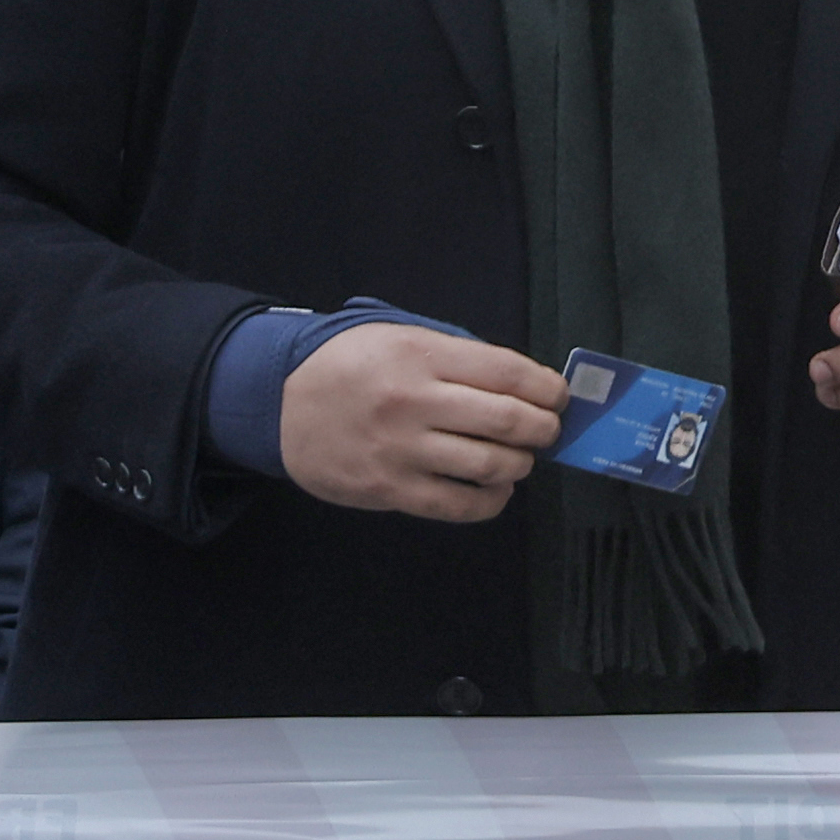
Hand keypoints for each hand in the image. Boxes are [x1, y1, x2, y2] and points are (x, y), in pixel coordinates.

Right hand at [281, 322, 566, 519]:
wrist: (281, 405)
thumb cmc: (350, 365)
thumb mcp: (399, 335)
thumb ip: (454, 353)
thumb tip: (518, 381)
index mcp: (422, 354)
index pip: (506, 372)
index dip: (546, 388)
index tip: (558, 397)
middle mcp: (415, 401)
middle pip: (506, 420)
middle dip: (542, 428)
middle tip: (548, 430)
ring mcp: (402, 449)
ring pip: (488, 465)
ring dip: (520, 464)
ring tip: (521, 459)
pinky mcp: (390, 490)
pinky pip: (457, 504)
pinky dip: (490, 501)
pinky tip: (496, 490)